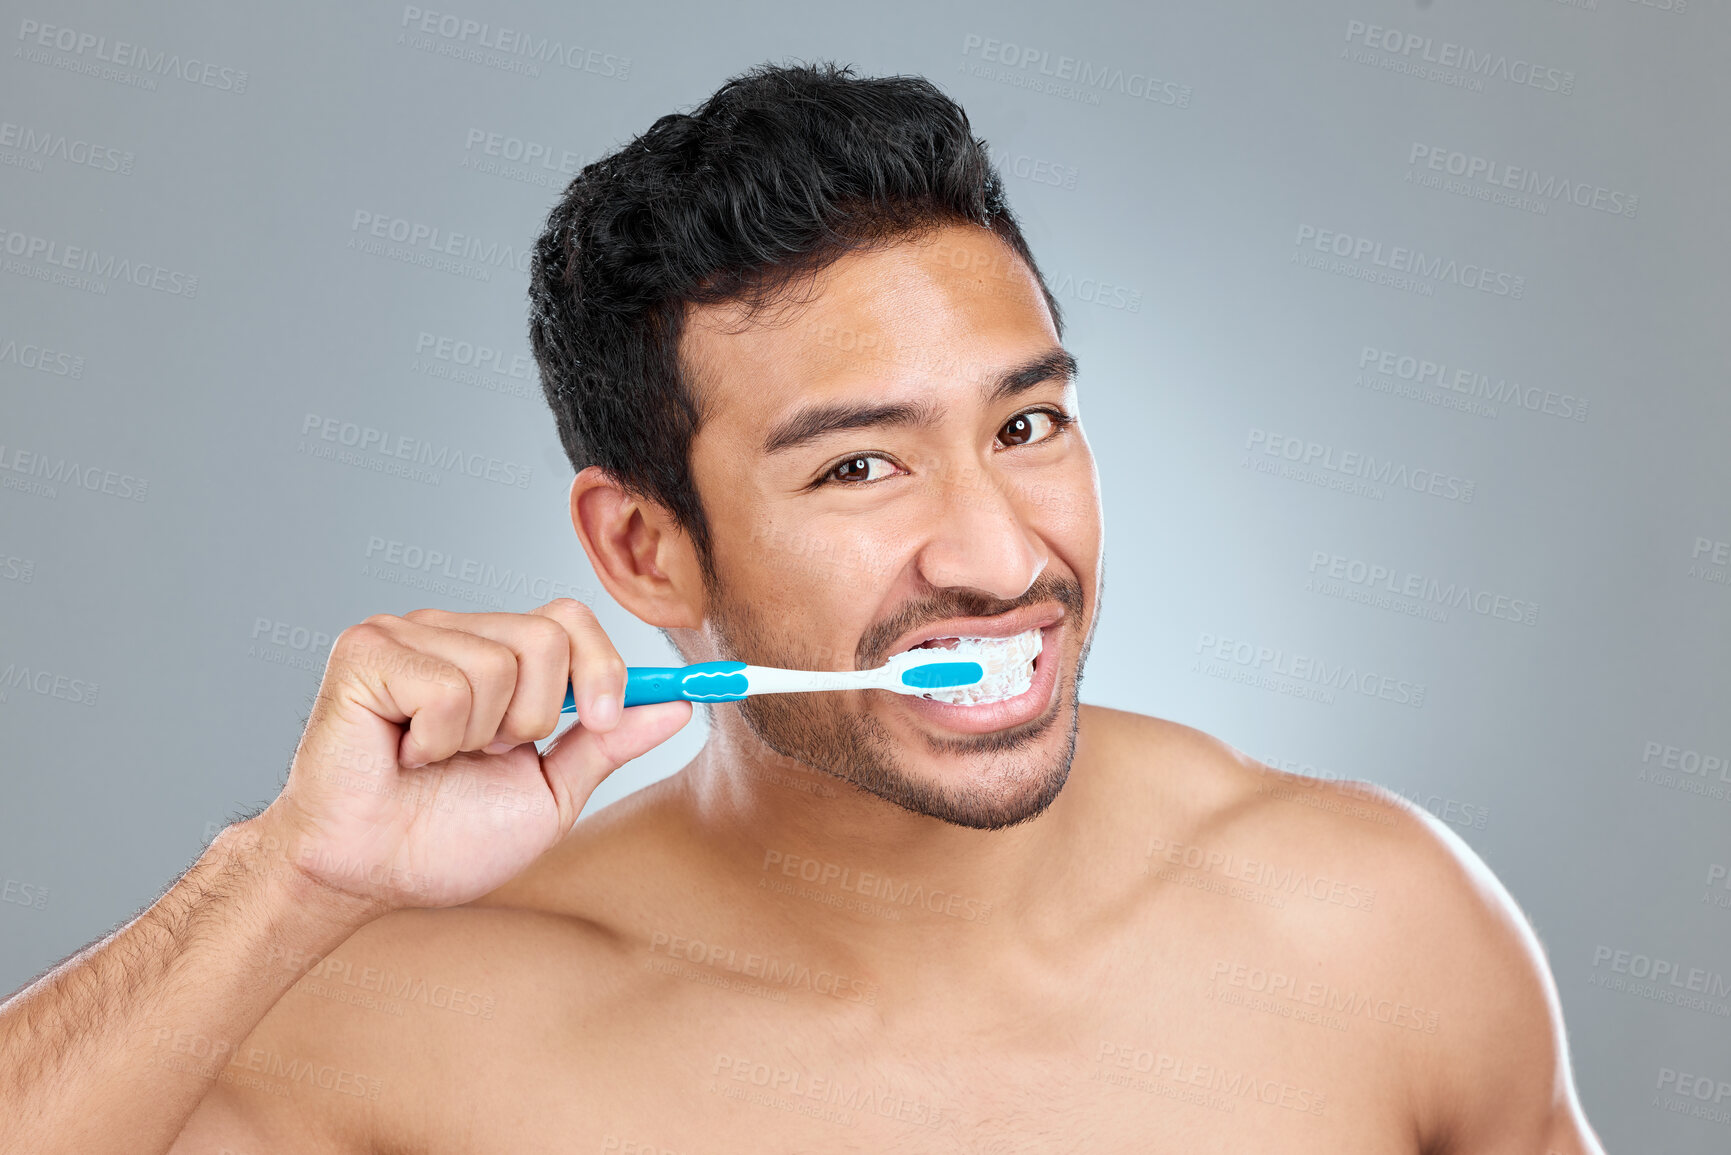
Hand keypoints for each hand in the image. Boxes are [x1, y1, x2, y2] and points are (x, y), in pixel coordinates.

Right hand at [245, 598, 690, 910]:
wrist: (370, 876)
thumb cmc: (445, 838)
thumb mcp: (550, 793)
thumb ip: (611, 745)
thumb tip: (680, 707)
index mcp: (499, 655)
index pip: (571, 618)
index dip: (605, 668)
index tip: (609, 720)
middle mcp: (455, 631)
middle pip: (550, 635)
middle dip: (537, 718)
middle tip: (486, 756)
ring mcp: (407, 633)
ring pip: (501, 663)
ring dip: (479, 737)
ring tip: (437, 759)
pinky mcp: (366, 651)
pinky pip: (448, 685)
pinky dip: (437, 740)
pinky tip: (405, 754)